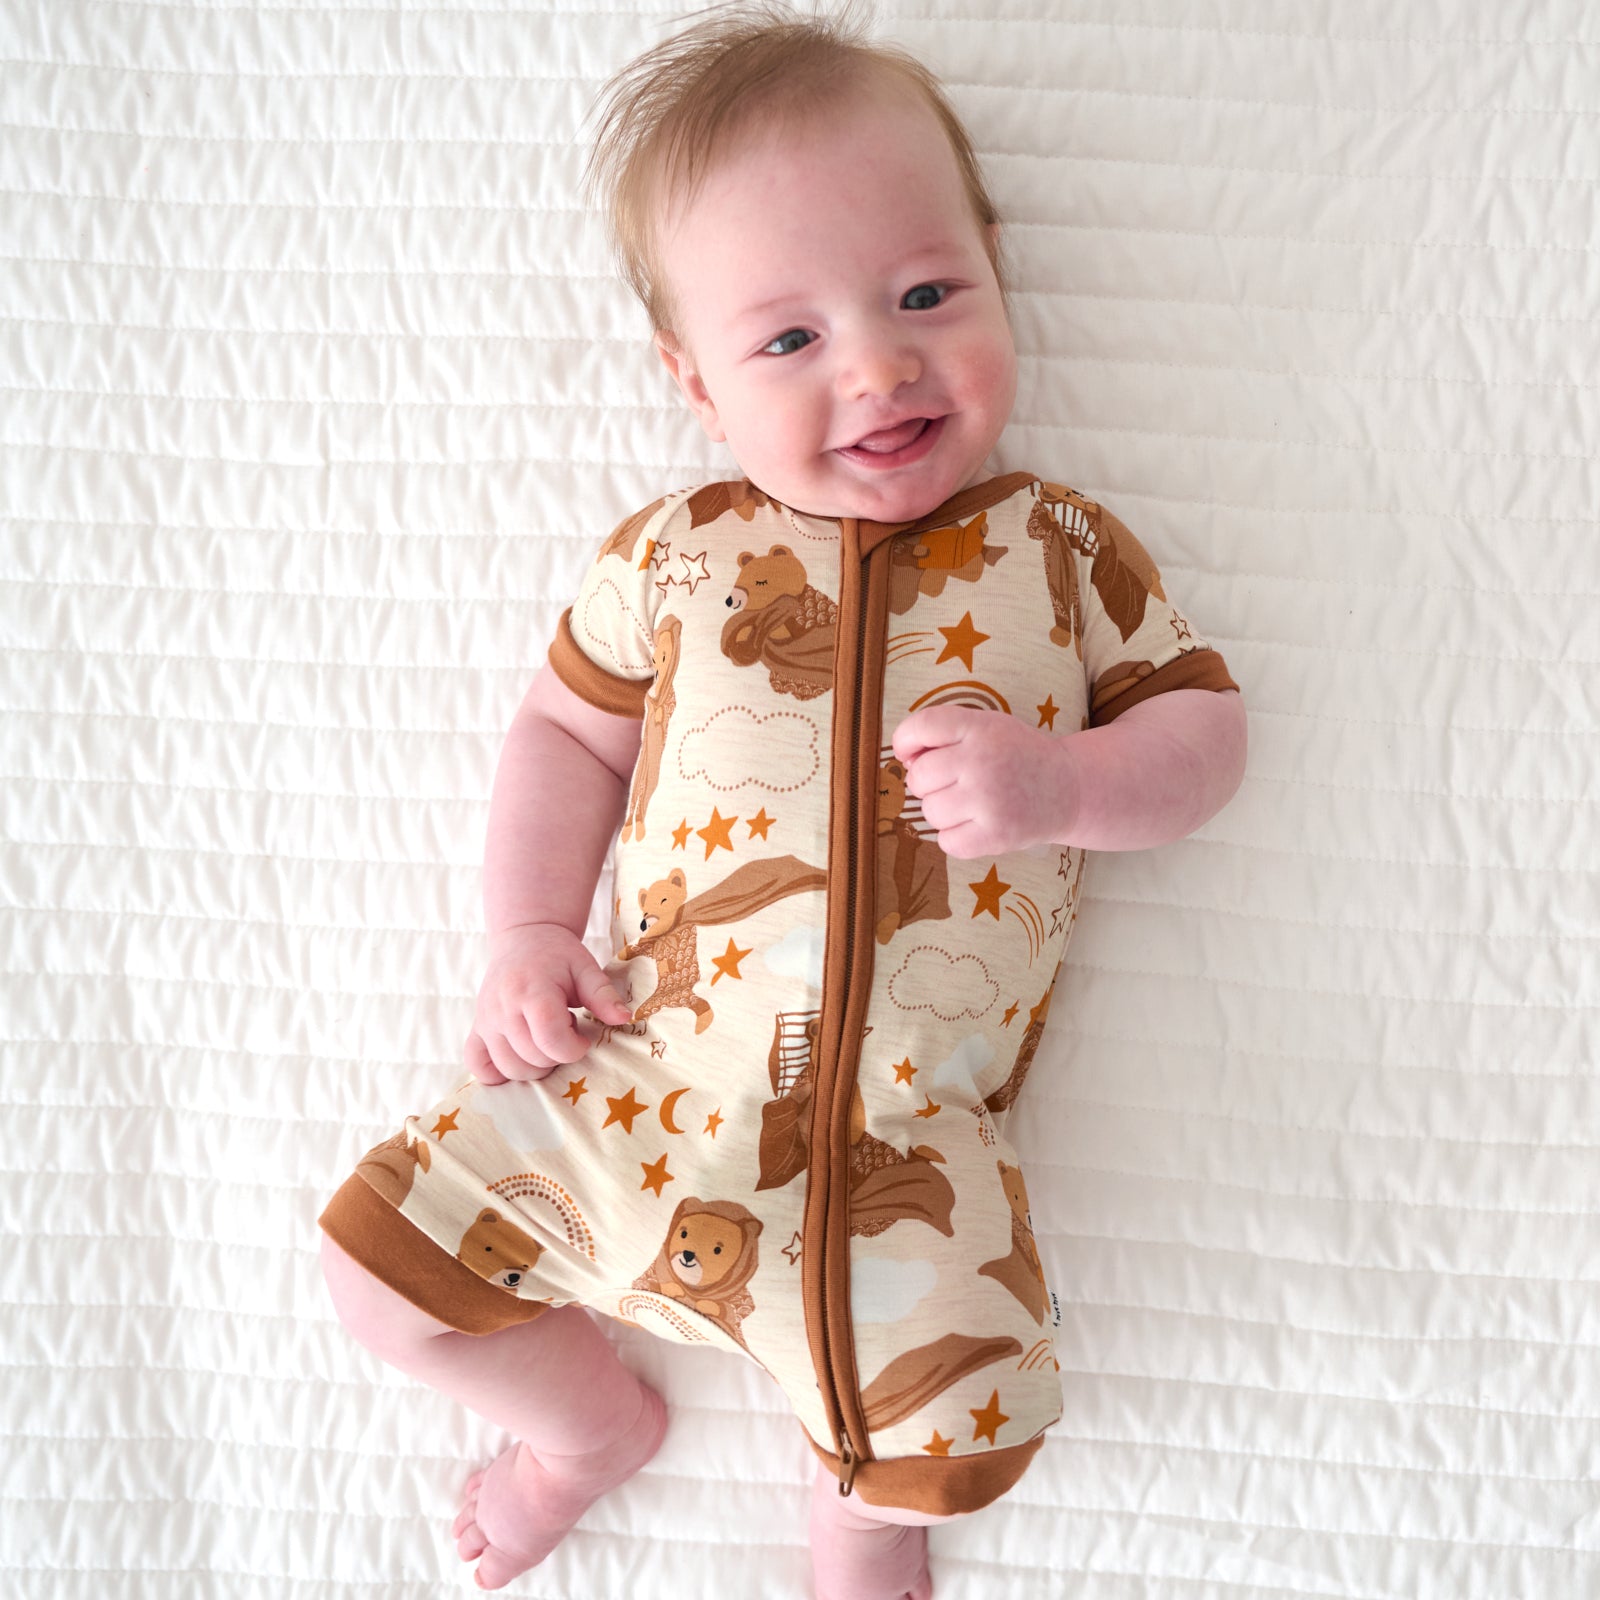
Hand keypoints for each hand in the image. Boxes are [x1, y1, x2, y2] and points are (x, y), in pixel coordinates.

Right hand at [463, 922, 633, 1084]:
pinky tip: (519, 1057)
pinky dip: (497, 1072)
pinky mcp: (476, 1029)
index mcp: (531, 992)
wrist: (524, 938)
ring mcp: (485, 1021)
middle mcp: (502, 1009)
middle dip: (558, 1056)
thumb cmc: (559, 954)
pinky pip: (478, 1065)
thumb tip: (623, 1018)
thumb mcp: (586, 968)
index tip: (583, 1036)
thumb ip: (603, 995)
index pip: (550, 1040)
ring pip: (510, 1068)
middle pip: (533, 1058)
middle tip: (566, 1032)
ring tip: (546, 1040)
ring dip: (535, 1066)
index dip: (574, 1048)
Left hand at [890, 706, 1077, 859]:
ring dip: (942, 811)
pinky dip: (955, 838)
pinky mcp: (997, 835)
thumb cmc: (1016, 755)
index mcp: (980, 728)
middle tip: (954, 782)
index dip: (904, 741)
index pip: (922, 726)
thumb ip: (945, 733)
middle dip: (927, 783)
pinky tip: (976, 824)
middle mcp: (983, 761)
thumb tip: (904, 760)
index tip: (910, 753)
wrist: (1068, 788)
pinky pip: (946, 842)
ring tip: (970, 804)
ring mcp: (989, 800)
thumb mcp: (988, 727)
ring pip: (930, 812)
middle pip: (919, 777)